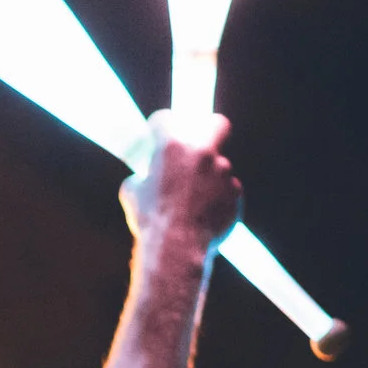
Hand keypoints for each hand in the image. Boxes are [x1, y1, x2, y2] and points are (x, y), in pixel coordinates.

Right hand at [119, 111, 243, 257]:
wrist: (176, 248)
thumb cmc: (150, 220)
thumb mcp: (132, 193)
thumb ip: (143, 176)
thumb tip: (145, 177)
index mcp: (171, 146)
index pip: (165, 119)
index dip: (159, 128)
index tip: (157, 136)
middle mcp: (201, 152)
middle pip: (217, 124)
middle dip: (209, 129)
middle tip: (199, 146)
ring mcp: (223, 171)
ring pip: (219, 166)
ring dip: (208, 178)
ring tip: (191, 203)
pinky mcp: (235, 192)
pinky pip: (227, 191)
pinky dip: (217, 199)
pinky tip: (203, 215)